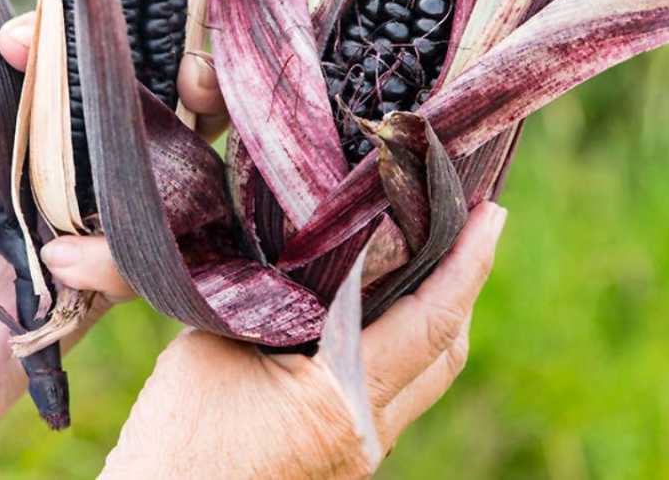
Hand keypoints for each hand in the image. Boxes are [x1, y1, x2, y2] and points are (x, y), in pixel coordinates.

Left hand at [0, 11, 225, 478]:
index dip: (54, 36)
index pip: (72, 55)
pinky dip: (102, 258)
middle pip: (140, 94)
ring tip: (76, 189)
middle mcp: (95, 154)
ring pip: (166, 165)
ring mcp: (119, 210)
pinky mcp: (125, 271)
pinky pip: (140, 256)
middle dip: (135, 70)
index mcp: (48, 121)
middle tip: (85, 72)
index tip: (8, 42)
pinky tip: (55, 262)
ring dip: (135, 164)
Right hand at [99, 202, 507, 479]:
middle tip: (468, 219)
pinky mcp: (340, 455)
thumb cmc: (179, 438)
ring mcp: (359, 450)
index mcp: (345, 399)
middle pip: (446, 351)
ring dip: (435, 313)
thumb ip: (265, 299)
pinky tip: (375, 307)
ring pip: (424, 375)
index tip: (490, 212)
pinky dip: (401, 341)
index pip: (432, 322)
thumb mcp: (215, 346)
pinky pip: (392, 390)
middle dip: (465, 283)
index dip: (468, 263)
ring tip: (429, 251)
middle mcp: (368, 432)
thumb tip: (294, 254)